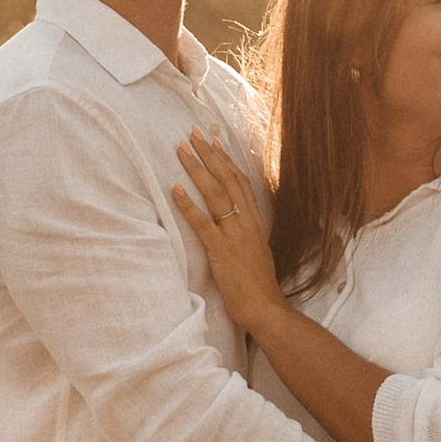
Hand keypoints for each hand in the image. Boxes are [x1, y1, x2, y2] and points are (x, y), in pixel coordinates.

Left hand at [172, 128, 284, 334]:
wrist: (266, 307)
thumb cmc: (258, 285)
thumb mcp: (255, 250)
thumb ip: (245, 232)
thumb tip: (233, 221)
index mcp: (254, 221)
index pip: (240, 182)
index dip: (226, 160)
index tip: (214, 141)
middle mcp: (246, 222)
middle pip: (227, 179)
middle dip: (209, 154)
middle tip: (192, 133)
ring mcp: (234, 235)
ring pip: (215, 194)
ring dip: (197, 169)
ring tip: (181, 150)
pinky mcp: (221, 250)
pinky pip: (202, 223)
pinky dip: (188, 204)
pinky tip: (174, 189)